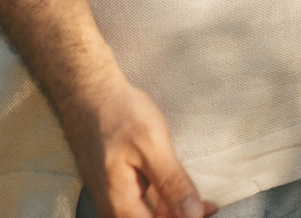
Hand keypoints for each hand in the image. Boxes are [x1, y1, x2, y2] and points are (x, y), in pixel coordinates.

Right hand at [62, 73, 213, 217]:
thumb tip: (193, 214)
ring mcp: (113, 195)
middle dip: (181, 215)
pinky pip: (142, 201)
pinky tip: (183, 192)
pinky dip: (165, 200)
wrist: (90, 94)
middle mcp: (113, 206)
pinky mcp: (116, 184)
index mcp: (121, 204)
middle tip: (211, 206)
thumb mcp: (152, 146)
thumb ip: (172, 183)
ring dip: (175, 210)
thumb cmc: (119, 116)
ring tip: (206, 203)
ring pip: (148, 213)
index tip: (210, 211)